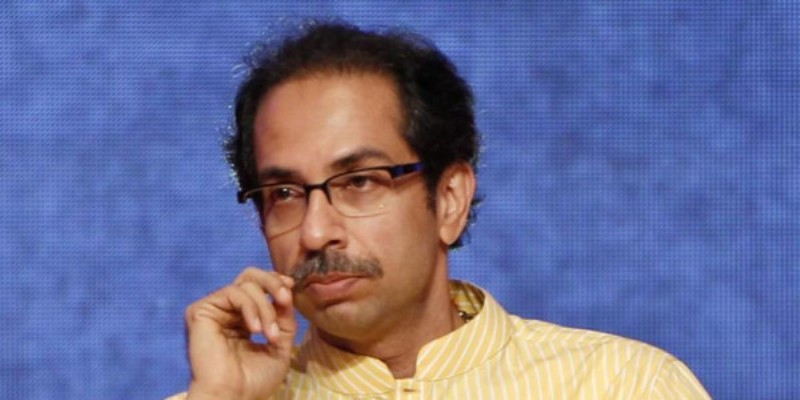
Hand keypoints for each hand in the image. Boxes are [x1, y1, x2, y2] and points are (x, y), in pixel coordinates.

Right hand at [184, 267, 296, 399]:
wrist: (234, 397)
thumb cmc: (254, 380)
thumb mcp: (280, 344)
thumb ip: (284, 317)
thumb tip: (288, 291)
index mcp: (243, 317)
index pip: (259, 286)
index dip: (276, 282)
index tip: (291, 289)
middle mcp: (227, 310)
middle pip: (250, 275)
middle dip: (272, 282)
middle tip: (285, 298)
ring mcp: (214, 309)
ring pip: (246, 285)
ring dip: (265, 308)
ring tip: (270, 334)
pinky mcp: (201, 311)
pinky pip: (233, 293)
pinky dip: (251, 308)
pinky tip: (254, 330)